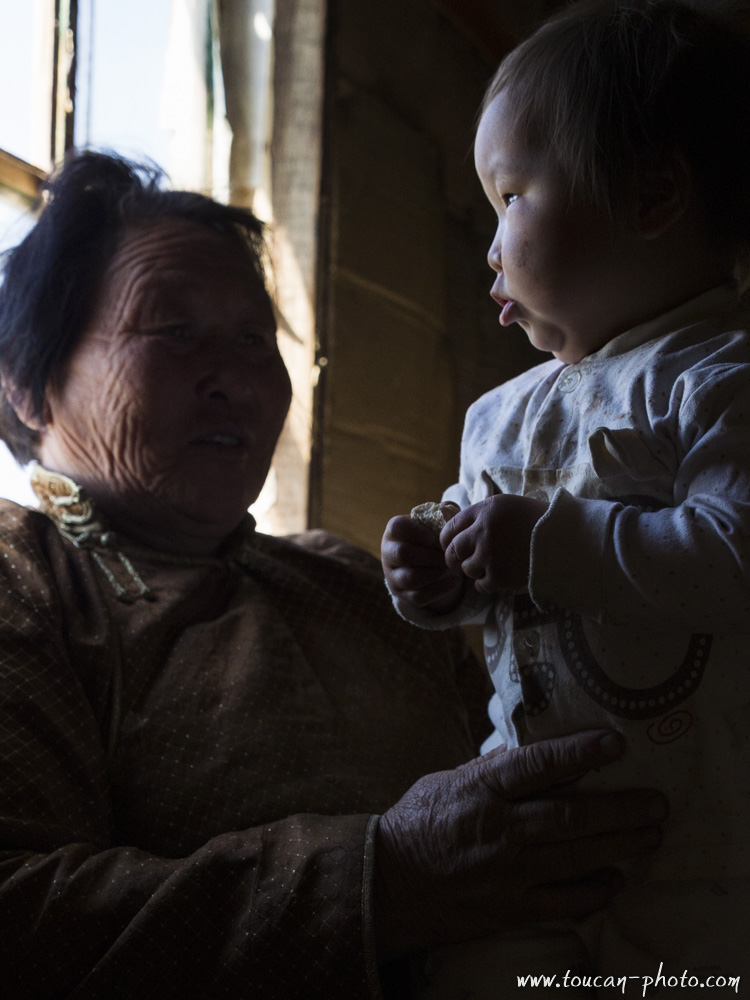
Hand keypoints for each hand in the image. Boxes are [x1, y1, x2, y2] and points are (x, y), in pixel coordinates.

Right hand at [373, 730, 667, 959]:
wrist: (387, 886)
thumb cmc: (416, 825)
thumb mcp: (446, 781)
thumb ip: (490, 770)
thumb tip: (531, 754)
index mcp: (482, 790)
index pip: (538, 765)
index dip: (580, 752)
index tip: (616, 743)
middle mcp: (501, 830)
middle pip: (572, 816)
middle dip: (621, 809)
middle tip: (657, 802)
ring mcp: (509, 873)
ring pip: (577, 858)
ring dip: (621, 846)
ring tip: (652, 834)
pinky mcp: (511, 908)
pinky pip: (564, 901)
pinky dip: (595, 891)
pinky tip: (616, 879)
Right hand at [381, 515, 464, 612]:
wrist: (423, 563)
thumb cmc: (430, 537)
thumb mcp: (435, 522)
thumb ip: (444, 511)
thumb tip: (449, 509)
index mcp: (393, 531)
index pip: (398, 527)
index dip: (421, 532)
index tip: (438, 537)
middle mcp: (388, 553)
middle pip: (404, 554)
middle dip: (431, 555)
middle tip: (446, 554)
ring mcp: (393, 576)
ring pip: (410, 578)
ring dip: (434, 572)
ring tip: (448, 566)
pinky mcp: (402, 595)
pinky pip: (419, 596)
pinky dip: (441, 589)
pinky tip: (455, 580)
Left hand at [441, 494, 546, 592]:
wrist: (565, 539)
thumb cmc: (535, 520)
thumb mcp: (505, 506)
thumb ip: (480, 515)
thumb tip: (455, 529)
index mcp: (485, 510)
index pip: (451, 526)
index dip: (446, 539)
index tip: (449, 545)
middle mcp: (484, 532)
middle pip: (452, 550)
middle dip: (452, 557)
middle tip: (458, 561)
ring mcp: (490, 555)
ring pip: (466, 569)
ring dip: (473, 569)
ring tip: (489, 565)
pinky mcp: (500, 576)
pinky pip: (480, 585)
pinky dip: (485, 584)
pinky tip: (495, 577)